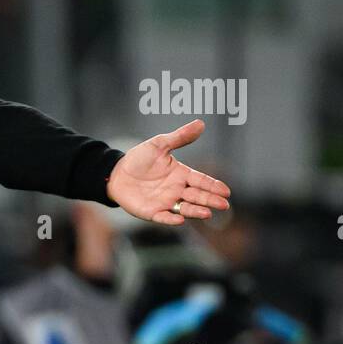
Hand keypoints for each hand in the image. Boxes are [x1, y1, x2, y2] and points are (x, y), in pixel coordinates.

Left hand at [106, 119, 231, 225]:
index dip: (213, 185)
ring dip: (196, 211)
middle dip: (211, 200)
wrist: (116, 173)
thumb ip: (179, 137)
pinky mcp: (152, 212)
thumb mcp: (159, 145)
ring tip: (207, 213)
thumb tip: (200, 123)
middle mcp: (177, 190)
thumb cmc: (139, 159)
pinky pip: (164, 217)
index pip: (201, 180)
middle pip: (198, 196)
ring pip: (185, 208)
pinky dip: (171, 219)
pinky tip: (179, 220)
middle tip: (224, 204)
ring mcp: (166, 202)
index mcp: (181, 174)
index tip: (226, 191)